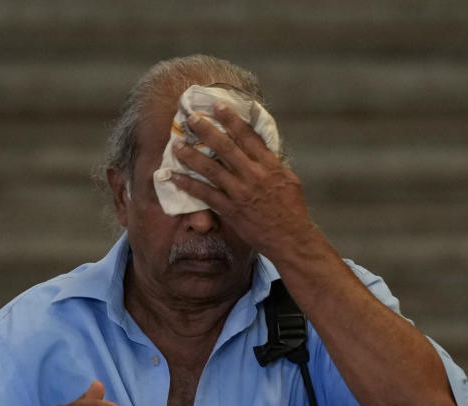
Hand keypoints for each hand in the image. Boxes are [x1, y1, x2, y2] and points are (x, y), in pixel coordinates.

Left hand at [169, 102, 316, 256]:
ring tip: (176, 145)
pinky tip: (175, 177)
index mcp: (269, 165)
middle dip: (207, 130)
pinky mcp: (231, 210)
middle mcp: (253, 175)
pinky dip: (189, 185)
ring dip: (191, 156)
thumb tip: (257, 148)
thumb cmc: (292, 208)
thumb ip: (271, 163)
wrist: (291, 238)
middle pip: (226, 147)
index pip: (248, 136)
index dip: (232, 119)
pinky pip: (205, 195)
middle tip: (191, 118)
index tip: (217, 106)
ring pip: (211, 169)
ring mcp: (240, 193)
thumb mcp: (288, 178)